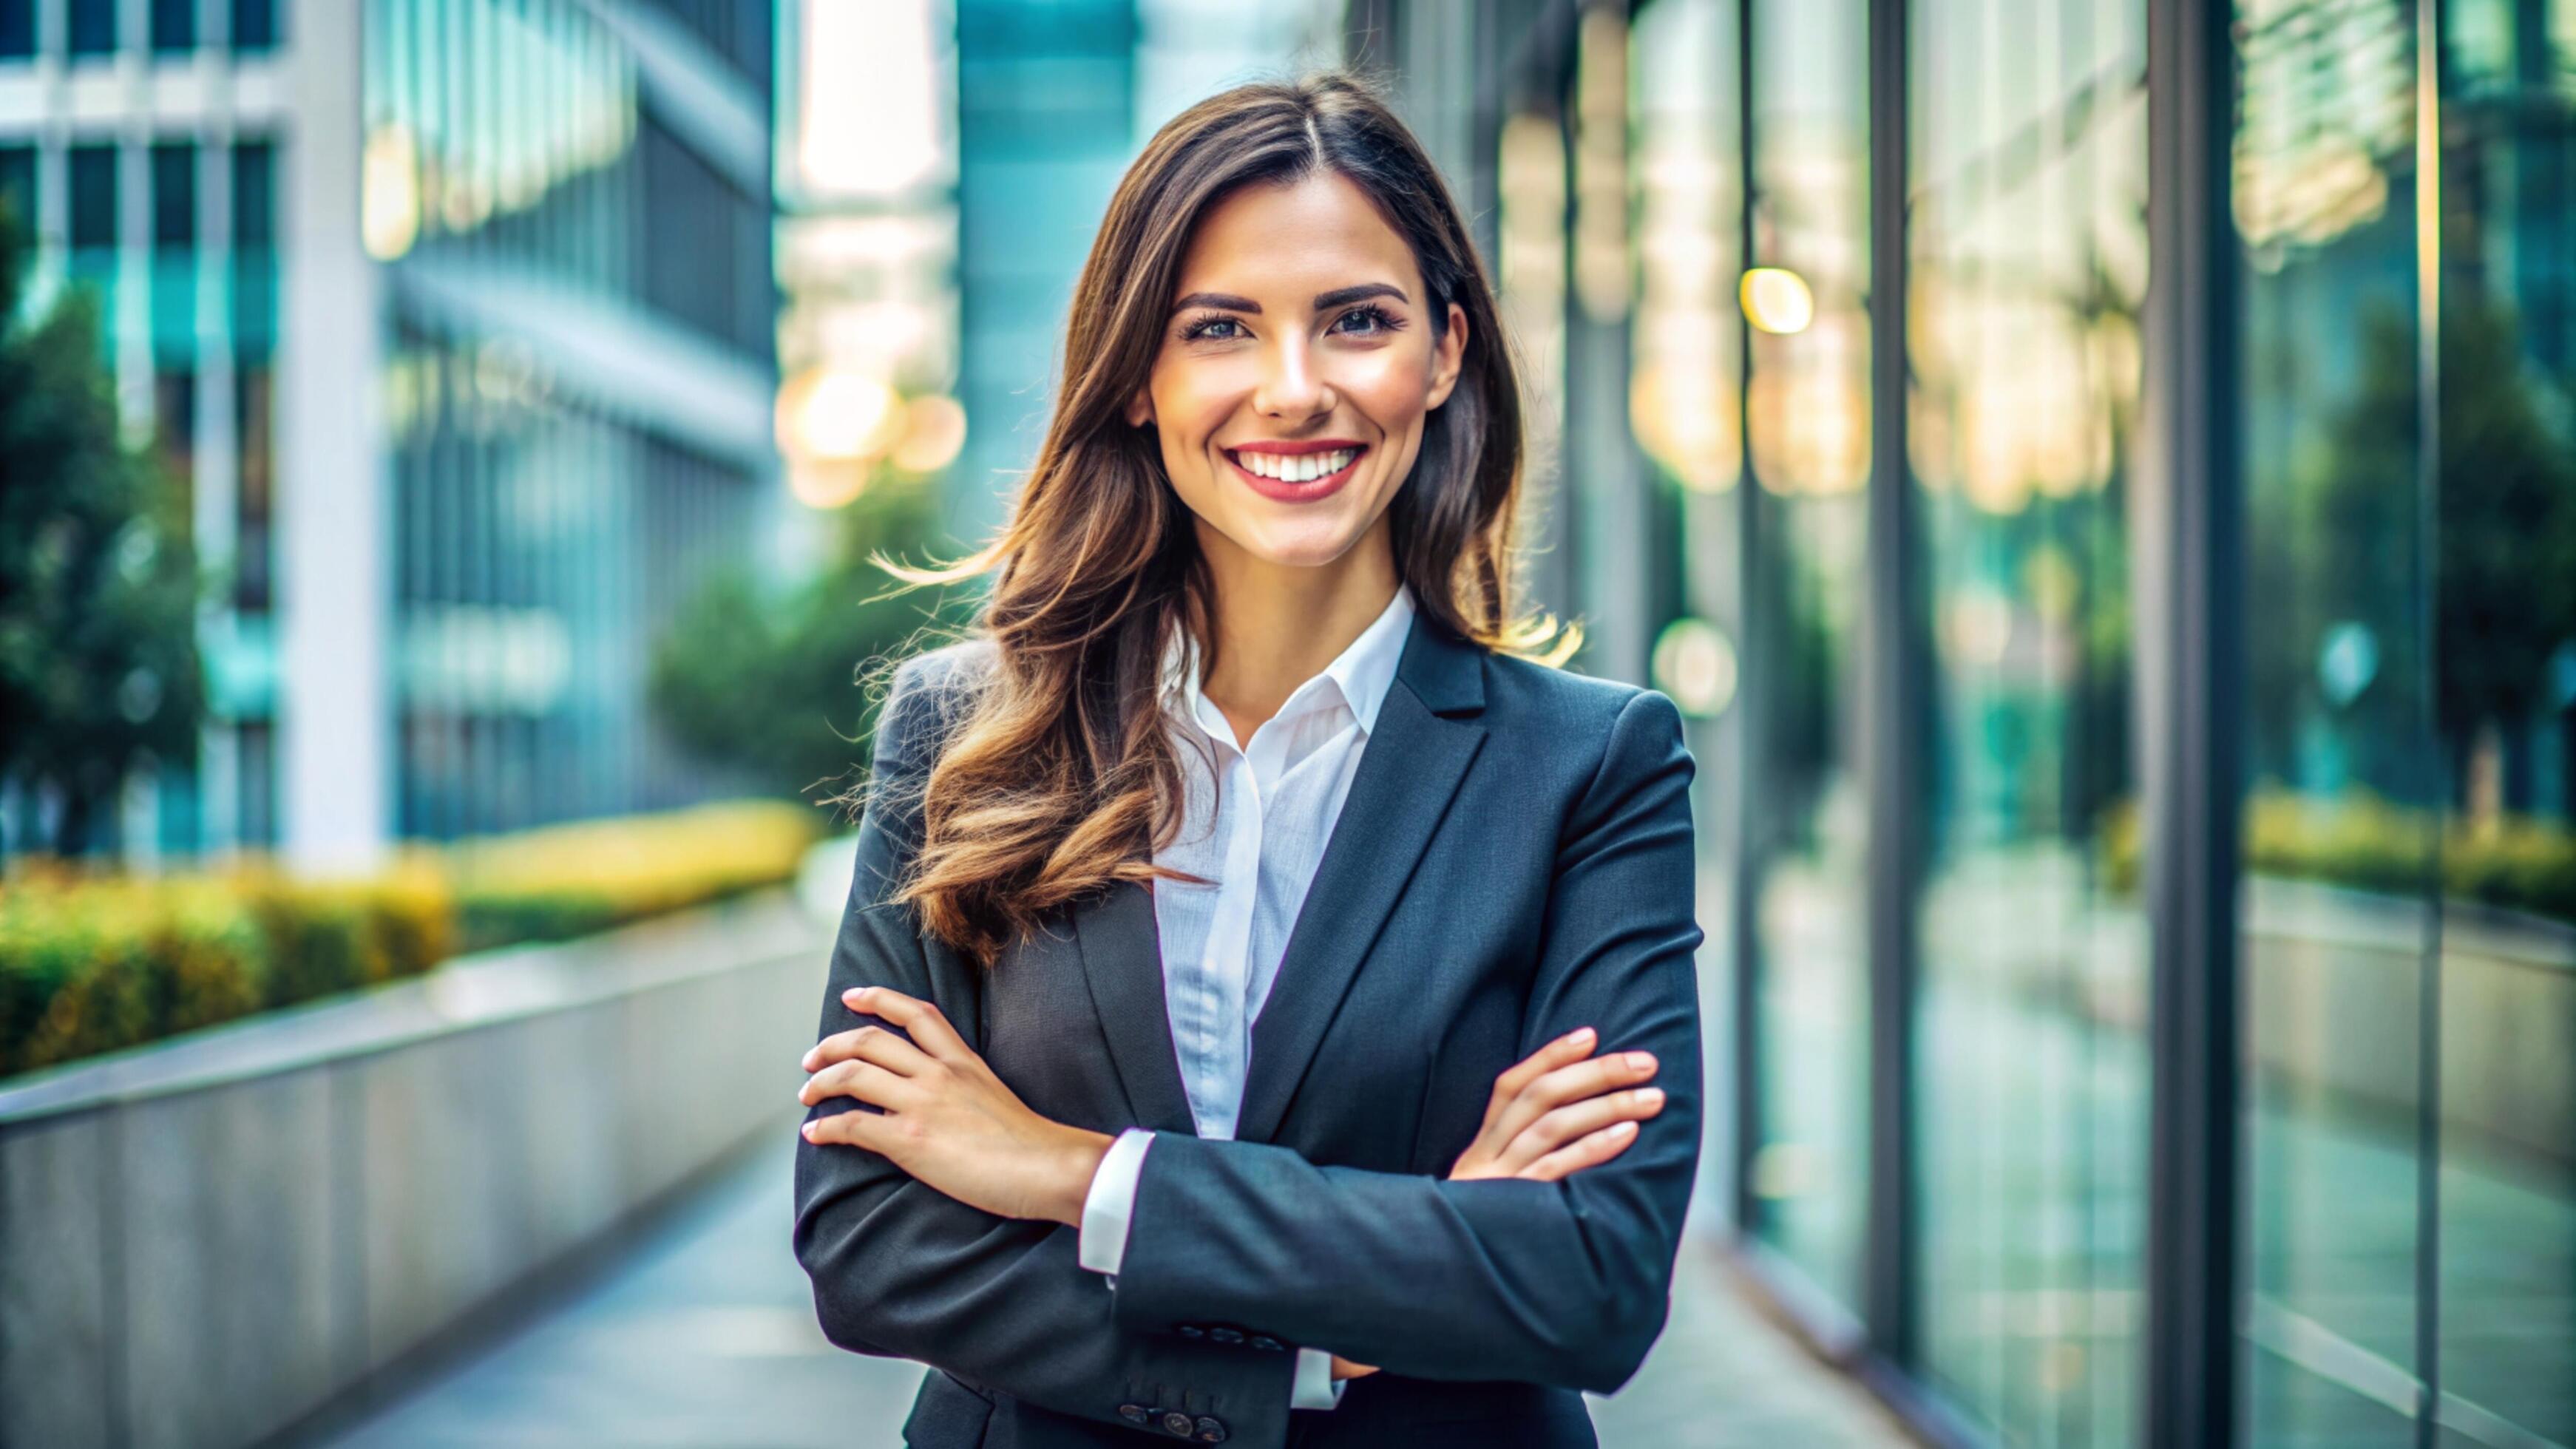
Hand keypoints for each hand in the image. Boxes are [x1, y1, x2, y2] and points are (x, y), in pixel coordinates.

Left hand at [799, 986, 1111, 1225]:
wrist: (1048, 1167)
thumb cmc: (1031, 1144)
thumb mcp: (995, 1095)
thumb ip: (964, 1087)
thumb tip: (940, 1098)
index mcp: (962, 1060)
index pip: (916, 1012)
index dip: (877, 998)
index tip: (851, 996)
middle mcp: (939, 1074)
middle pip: (870, 1040)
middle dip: (831, 1045)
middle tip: (812, 1060)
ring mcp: (923, 1104)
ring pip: (854, 1075)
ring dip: (821, 1083)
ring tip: (807, 1095)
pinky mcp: (912, 1140)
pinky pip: (853, 1125)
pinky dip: (826, 1127)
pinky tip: (815, 1134)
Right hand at [1331, 1027, 1664, 1382]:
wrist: (1436, 1285)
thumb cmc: (1477, 1240)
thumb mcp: (1488, 1194)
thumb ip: (1517, 1162)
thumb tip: (1574, 1128)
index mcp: (1479, 1148)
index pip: (1510, 1085)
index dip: (1550, 1055)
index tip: (1591, 1034)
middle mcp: (1484, 1157)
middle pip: (1540, 1096)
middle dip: (1596, 1072)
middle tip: (1646, 1063)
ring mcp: (1496, 1183)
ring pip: (1551, 1126)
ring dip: (1607, 1105)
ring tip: (1652, 1098)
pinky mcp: (1510, 1210)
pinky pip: (1554, 1171)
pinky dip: (1592, 1147)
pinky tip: (1627, 1134)